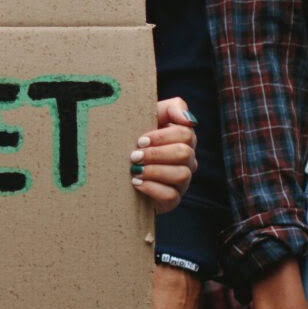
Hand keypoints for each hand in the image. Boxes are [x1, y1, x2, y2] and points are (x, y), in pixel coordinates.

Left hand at [131, 97, 196, 213]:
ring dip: (154, 171)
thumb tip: (189, 119)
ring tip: (134, 170)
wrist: (118, 168)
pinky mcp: (172, 200)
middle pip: (184, 154)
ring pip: (181, 175)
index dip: (162, 137)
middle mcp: (187, 160)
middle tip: (134, 156)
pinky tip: (137, 183)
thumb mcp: (150, 117)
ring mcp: (182, 181)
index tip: (140, 140)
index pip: (186, 134)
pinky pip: (171, 196)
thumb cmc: (135, 138)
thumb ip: (172, 108)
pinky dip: (152, 189)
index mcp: (184, 139)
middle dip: (156, 154)